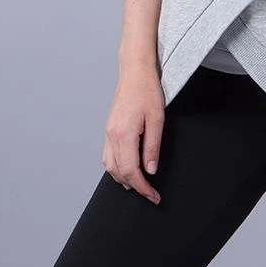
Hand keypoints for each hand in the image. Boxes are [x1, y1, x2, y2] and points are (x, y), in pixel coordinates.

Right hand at [102, 64, 165, 205]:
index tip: (153, 195)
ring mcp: (108, 132)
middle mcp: (112, 135)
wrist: (135, 71)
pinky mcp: (108, 128)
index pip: (130, 171)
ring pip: (110, 166)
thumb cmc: (147, 90)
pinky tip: (127, 168)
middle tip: (150, 193)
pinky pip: (108, 156)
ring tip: (139, 185)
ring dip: (123, 179)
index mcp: (124, 134)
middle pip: (118, 172)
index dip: (142, 187)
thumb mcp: (157, 119)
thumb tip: (150, 170)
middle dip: (134, 186)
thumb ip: (153, 147)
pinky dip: (116, 167)